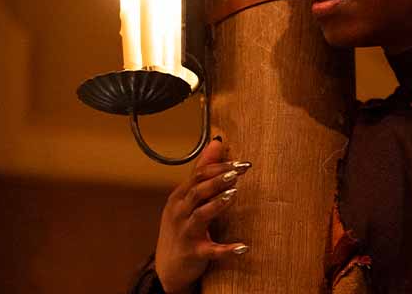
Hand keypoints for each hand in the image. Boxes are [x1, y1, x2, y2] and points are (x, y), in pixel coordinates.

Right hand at [154, 138, 251, 293]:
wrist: (168, 268)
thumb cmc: (182, 227)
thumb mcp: (188, 198)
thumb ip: (204, 171)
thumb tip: (217, 142)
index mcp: (180, 197)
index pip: (199, 176)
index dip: (220, 167)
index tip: (242, 163)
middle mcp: (180, 212)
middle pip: (198, 191)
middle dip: (218, 180)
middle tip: (239, 171)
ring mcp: (186, 233)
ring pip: (201, 215)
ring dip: (217, 204)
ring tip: (234, 195)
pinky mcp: (194, 253)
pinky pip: (211, 251)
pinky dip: (226, 249)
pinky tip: (243, 247)